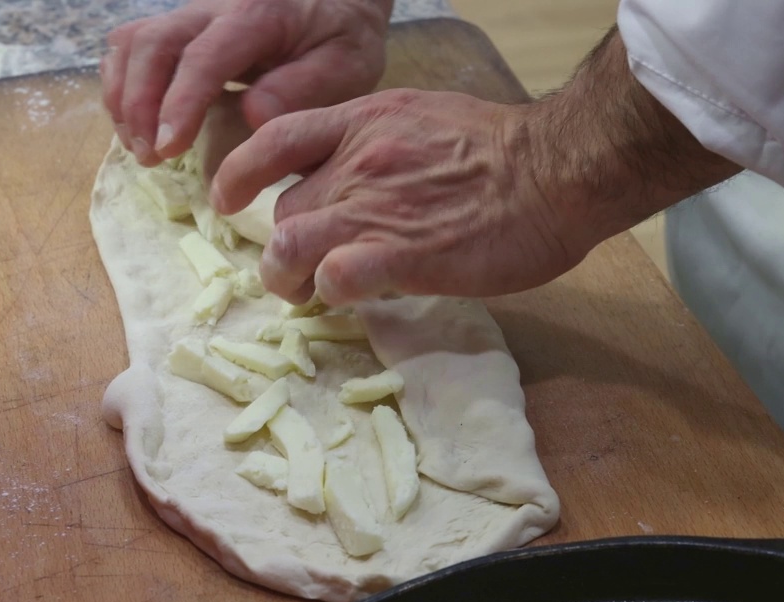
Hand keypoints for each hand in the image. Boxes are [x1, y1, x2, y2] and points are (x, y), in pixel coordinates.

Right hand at [100, 0, 392, 165]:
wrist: (337, 0)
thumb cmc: (341, 38)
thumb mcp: (345, 64)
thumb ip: (302, 88)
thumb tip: (251, 114)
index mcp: (257, 15)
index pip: (204, 56)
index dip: (179, 103)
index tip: (168, 147)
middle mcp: (214, 7)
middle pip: (153, 43)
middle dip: (140, 103)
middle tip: (150, 156)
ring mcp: (192, 15)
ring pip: (133, 42)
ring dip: (125, 98)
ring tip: (141, 149)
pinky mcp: (181, 28)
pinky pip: (133, 46)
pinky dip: (123, 86)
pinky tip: (136, 126)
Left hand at [211, 90, 589, 304]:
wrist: (556, 170)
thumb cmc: (505, 151)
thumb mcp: (428, 120)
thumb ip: (383, 145)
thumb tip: (362, 178)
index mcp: (364, 122)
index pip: (274, 139)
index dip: (239, 173)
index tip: (227, 199)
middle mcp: (358, 162)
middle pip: (284, 210)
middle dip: (282, 248)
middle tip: (297, 272)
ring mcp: (376, 207)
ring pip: (292, 246)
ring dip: (290, 279)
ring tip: (306, 296)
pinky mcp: (402, 255)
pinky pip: (337, 278)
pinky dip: (334, 293)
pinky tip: (351, 298)